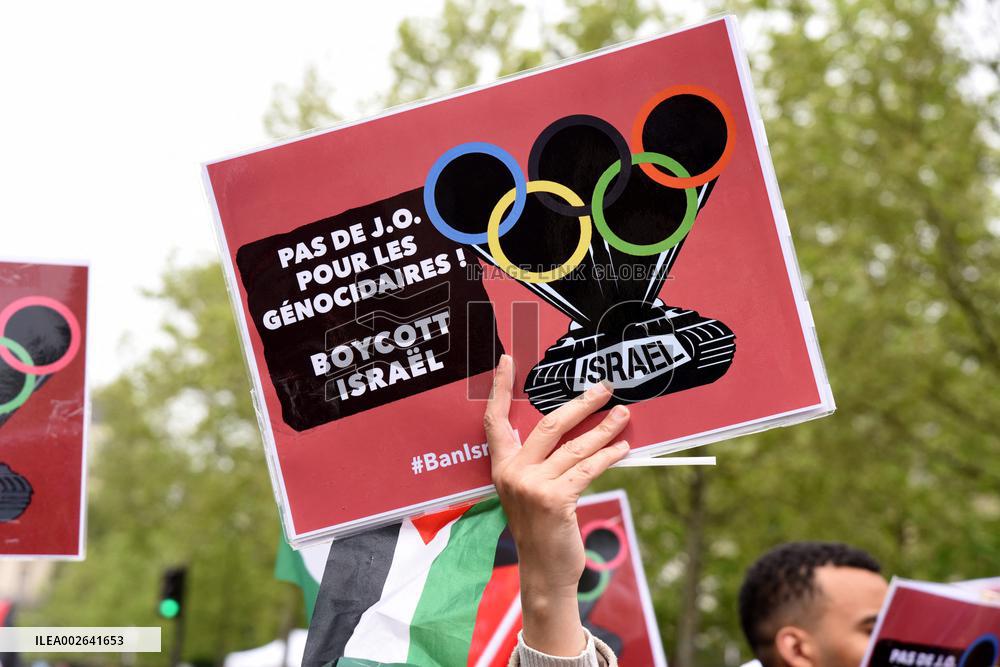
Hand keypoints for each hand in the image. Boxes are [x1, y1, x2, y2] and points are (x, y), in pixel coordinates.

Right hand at [484, 354, 630, 655]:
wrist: (544, 572)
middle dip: (581, 404)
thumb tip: (578, 431)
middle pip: (550, 424)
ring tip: (624, 415)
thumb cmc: (542, 530)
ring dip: (605, 428)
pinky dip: (609, 455)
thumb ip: (543, 463)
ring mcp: (532, 486)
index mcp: (503, 466)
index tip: (507, 360)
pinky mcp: (554, 499)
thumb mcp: (531, 491)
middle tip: (604, 388)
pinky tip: (624, 448)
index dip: (500, 388)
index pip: (496, 419)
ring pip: (575, 446)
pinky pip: (588, 468)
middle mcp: (513, 472)